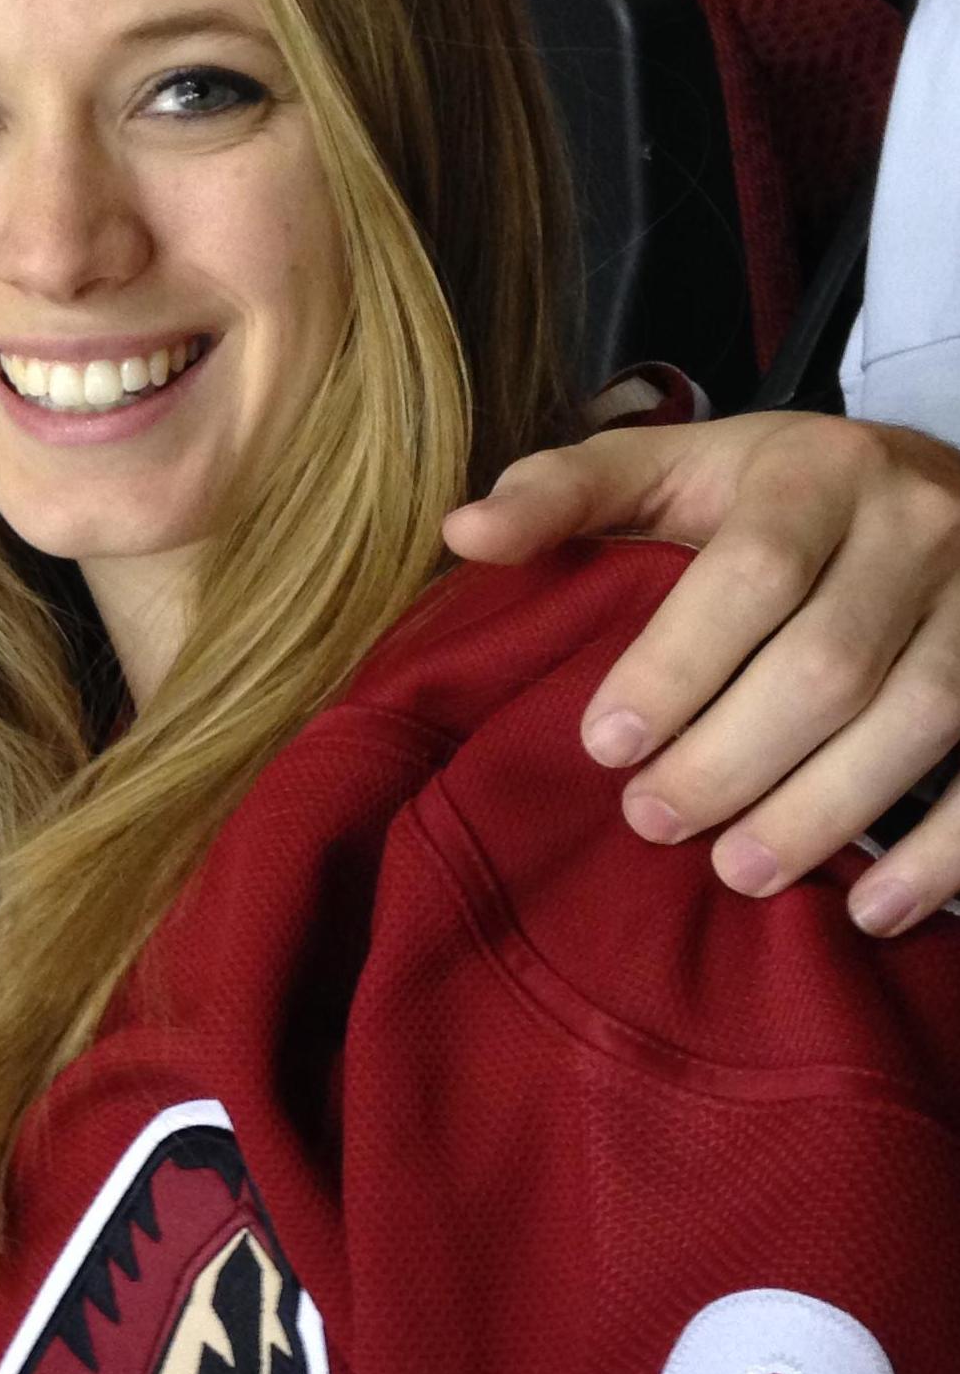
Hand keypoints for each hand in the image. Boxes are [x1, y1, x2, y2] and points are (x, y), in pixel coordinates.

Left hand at [445, 412, 959, 934]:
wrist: (926, 481)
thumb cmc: (768, 490)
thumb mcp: (667, 466)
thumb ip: (566, 494)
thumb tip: (462, 533)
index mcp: (815, 470)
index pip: (750, 574)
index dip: (675, 667)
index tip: (605, 744)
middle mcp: (918, 524)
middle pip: (827, 664)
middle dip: (731, 758)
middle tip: (650, 820)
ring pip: (918, 721)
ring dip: (821, 812)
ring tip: (735, 869)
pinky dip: (943, 853)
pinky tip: (871, 906)